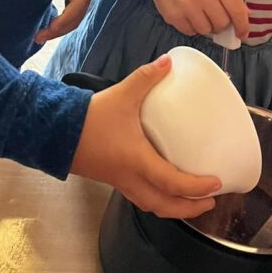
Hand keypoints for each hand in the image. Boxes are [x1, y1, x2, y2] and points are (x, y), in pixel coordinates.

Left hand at [36, 0, 97, 42]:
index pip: (76, 8)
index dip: (63, 21)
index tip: (48, 29)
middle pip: (75, 19)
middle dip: (58, 31)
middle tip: (38, 38)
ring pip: (73, 20)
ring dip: (59, 30)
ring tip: (40, 37)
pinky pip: (70, 15)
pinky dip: (60, 24)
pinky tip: (48, 27)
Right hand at [70, 55, 220, 217]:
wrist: (54, 132)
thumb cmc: (90, 118)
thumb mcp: (122, 94)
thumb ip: (146, 77)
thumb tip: (168, 62)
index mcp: (137, 161)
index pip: (172, 184)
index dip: (196, 188)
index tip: (217, 185)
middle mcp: (130, 178)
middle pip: (164, 206)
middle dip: (189, 209)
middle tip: (211, 201)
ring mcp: (120, 182)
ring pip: (151, 205)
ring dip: (174, 208)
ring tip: (192, 200)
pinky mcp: (113, 179)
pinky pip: (140, 196)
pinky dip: (158, 198)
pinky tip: (164, 185)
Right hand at [148, 0, 248, 38]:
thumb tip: (244, 17)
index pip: (236, 9)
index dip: (242, 25)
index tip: (242, 33)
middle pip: (221, 23)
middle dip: (221, 24)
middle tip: (216, 18)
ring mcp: (186, 4)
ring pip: (206, 30)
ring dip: (206, 26)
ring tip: (200, 13)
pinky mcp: (173, 15)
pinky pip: (190, 32)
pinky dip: (192, 28)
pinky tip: (188, 15)